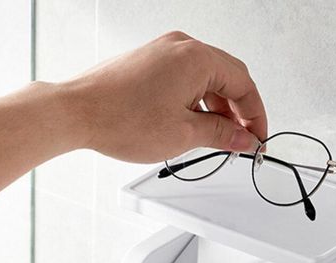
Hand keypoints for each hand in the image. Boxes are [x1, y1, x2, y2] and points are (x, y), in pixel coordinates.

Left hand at [56, 30, 267, 162]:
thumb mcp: (183, 133)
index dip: (256, 115)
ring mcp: (163, 53)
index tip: (258, 138)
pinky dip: (196, 103)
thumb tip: (243, 138)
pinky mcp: (150, 63)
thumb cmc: (120, 118)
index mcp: (197, 57)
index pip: (244, 84)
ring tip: (216, 140)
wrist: (77, 113)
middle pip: (227, 79)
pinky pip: (185, 81)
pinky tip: (194, 125)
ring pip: (205, 81)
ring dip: (216, 110)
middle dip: (238, 113)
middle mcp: (181, 47)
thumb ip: (221, 134)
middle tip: (241, 142)